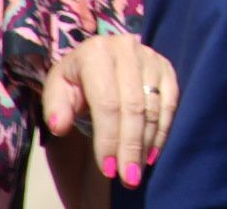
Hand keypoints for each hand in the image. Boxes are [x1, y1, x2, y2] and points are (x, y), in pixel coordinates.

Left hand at [42, 33, 177, 188]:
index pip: (106, 103)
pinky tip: (152, 152)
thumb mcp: (57, 88)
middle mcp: (127, 50)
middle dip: (130, 146)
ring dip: (146, 143)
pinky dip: (163, 130)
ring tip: (137, 169)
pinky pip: (170, 102)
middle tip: (128, 177)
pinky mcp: (166, 67)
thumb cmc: (75, 78)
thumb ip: (56, 107)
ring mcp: (150, 57)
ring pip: (153, 107)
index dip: (108, 138)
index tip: (107, 169)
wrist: (98, 57)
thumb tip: (61, 127)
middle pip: (133, 107)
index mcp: (96, 53)